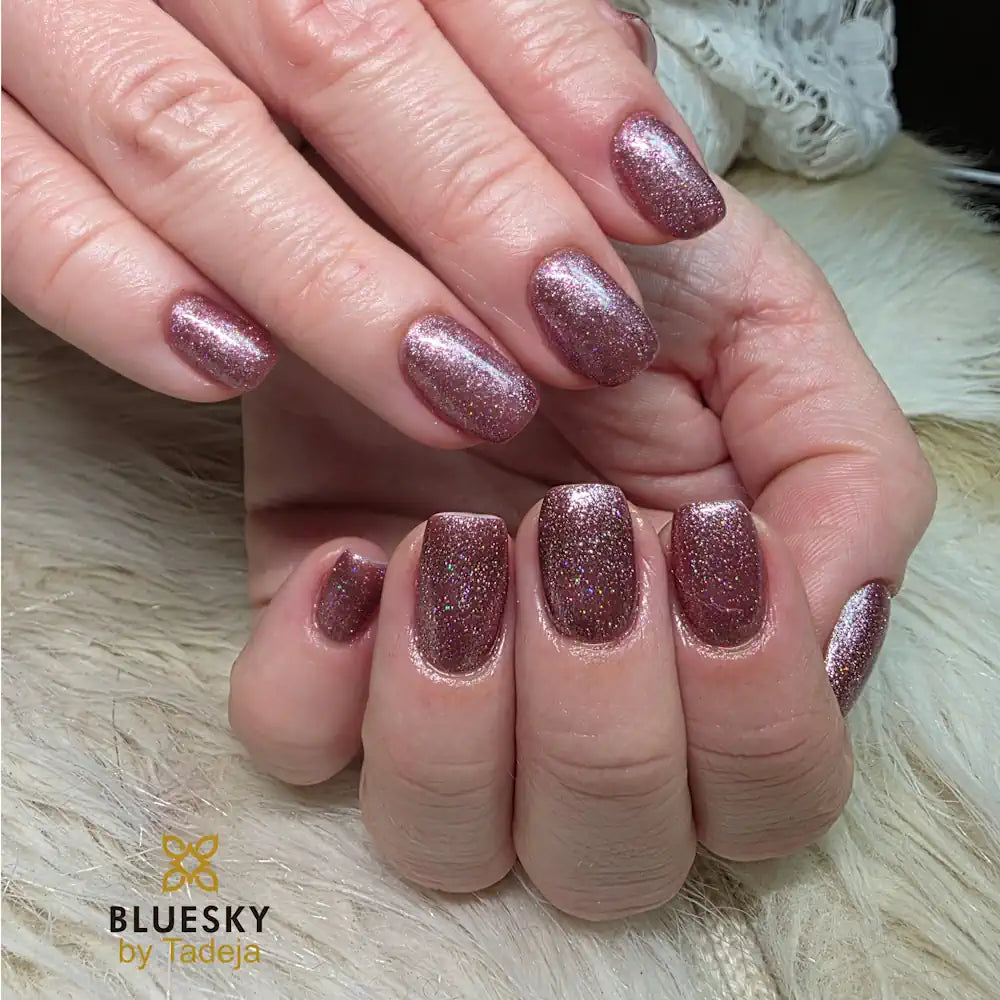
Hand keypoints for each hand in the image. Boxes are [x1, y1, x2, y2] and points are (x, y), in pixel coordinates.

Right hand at [2, 0, 721, 445]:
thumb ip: (472, 17)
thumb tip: (610, 91)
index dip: (569, 88)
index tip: (663, 205)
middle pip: (338, 46)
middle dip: (479, 206)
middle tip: (582, 338)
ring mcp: (31, 11)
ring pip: (181, 135)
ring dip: (337, 283)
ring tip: (460, 392)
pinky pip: (10, 203)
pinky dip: (110, 285)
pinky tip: (226, 369)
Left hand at [228, 180, 935, 918]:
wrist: (460, 214)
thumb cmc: (626, 279)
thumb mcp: (772, 336)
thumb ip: (843, 482)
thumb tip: (818, 635)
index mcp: (711, 655)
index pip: (769, 800)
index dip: (748, 709)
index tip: (698, 540)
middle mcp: (577, 705)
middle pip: (608, 859)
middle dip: (602, 710)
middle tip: (582, 530)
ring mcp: (440, 687)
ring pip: (444, 839)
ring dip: (461, 706)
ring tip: (463, 536)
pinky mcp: (316, 641)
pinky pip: (294, 745)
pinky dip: (316, 679)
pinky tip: (356, 557)